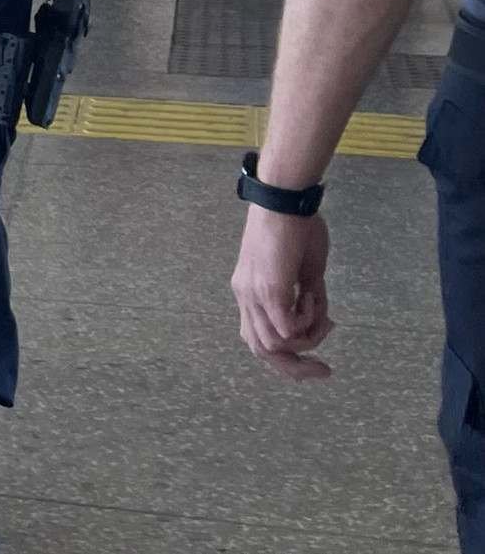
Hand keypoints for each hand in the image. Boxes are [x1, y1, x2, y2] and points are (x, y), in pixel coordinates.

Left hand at [232, 205, 334, 381]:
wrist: (285, 199)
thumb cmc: (296, 228)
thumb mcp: (305, 271)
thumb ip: (307, 297)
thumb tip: (318, 320)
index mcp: (249, 291)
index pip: (257, 338)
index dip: (286, 356)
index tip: (316, 359)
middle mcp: (245, 296)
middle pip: (261, 350)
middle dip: (296, 367)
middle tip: (325, 370)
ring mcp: (253, 293)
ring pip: (273, 344)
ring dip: (306, 341)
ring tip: (324, 319)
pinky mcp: (268, 289)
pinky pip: (286, 327)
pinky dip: (306, 322)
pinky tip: (314, 298)